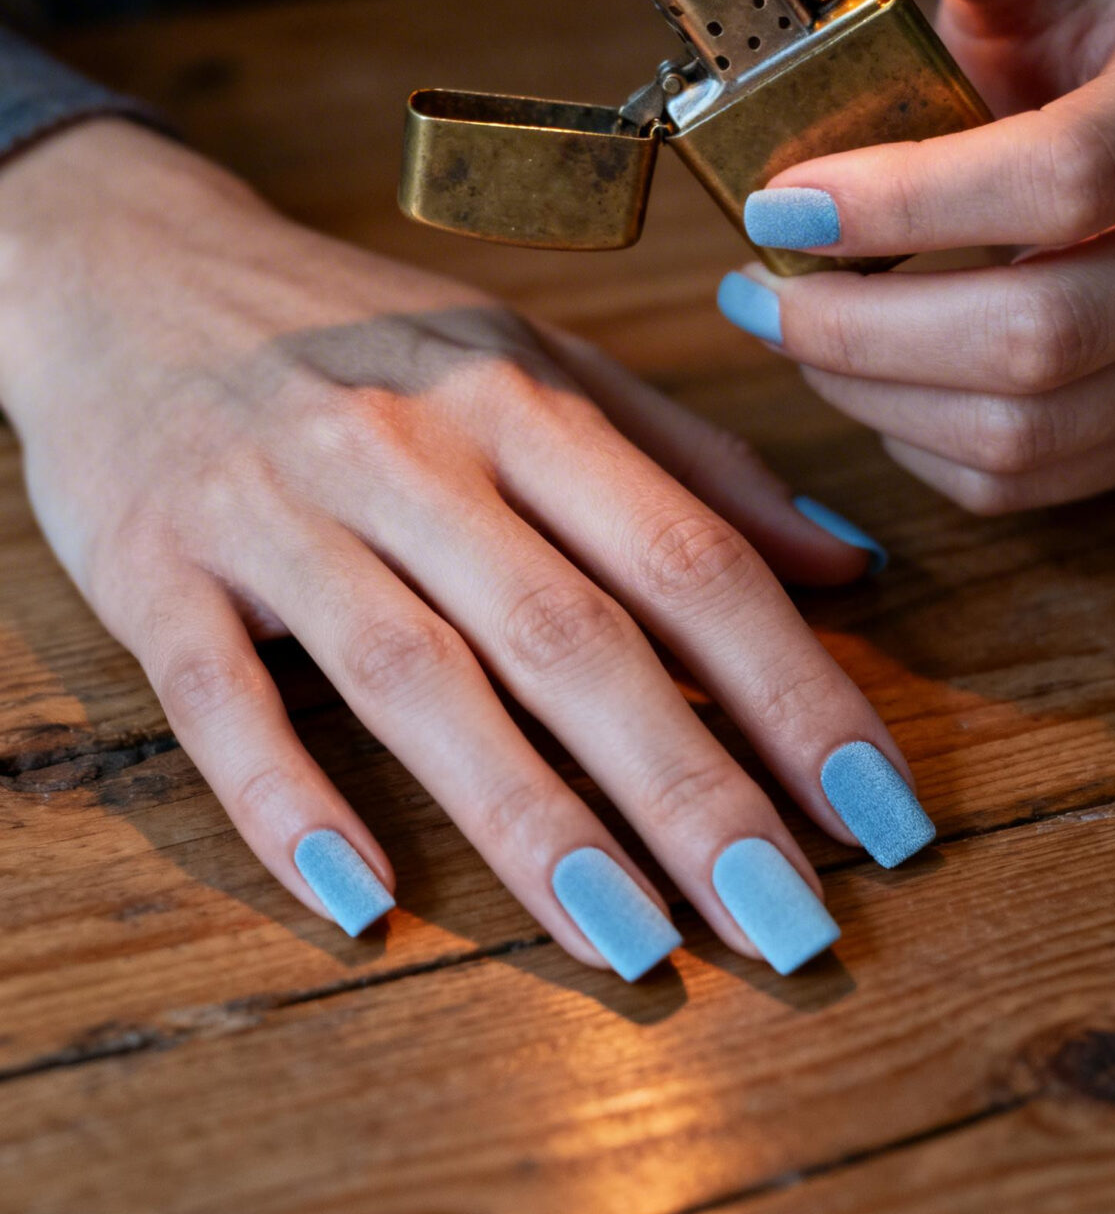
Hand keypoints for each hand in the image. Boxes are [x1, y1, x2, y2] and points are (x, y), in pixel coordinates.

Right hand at [0, 121, 933, 975]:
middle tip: (793, 927)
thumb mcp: (533, 354)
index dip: (795, 692)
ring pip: (416, 677)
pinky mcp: (156, 573)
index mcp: (521, 397)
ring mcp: (276, 513)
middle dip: (692, 791)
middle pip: (569, 635)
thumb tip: (848, 567)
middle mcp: (409, 450)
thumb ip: (689, 462)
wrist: (133, 266)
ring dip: (529, 821)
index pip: (687, 558)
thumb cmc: (364, 335)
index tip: (880, 815)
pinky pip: (222, 702)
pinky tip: (364, 904)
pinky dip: (288, 802)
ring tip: (636, 947)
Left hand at [727, 0, 1114, 512]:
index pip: (1065, 177)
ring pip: (1026, 429)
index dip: (904, 205)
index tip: (775, 203)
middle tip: (753, 294)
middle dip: (861, 329)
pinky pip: (1023, 481)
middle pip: (1043, 333)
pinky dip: (913, 444)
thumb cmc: (1075, 35)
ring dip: (872, 395)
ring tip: (792, 332)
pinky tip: (864, 379)